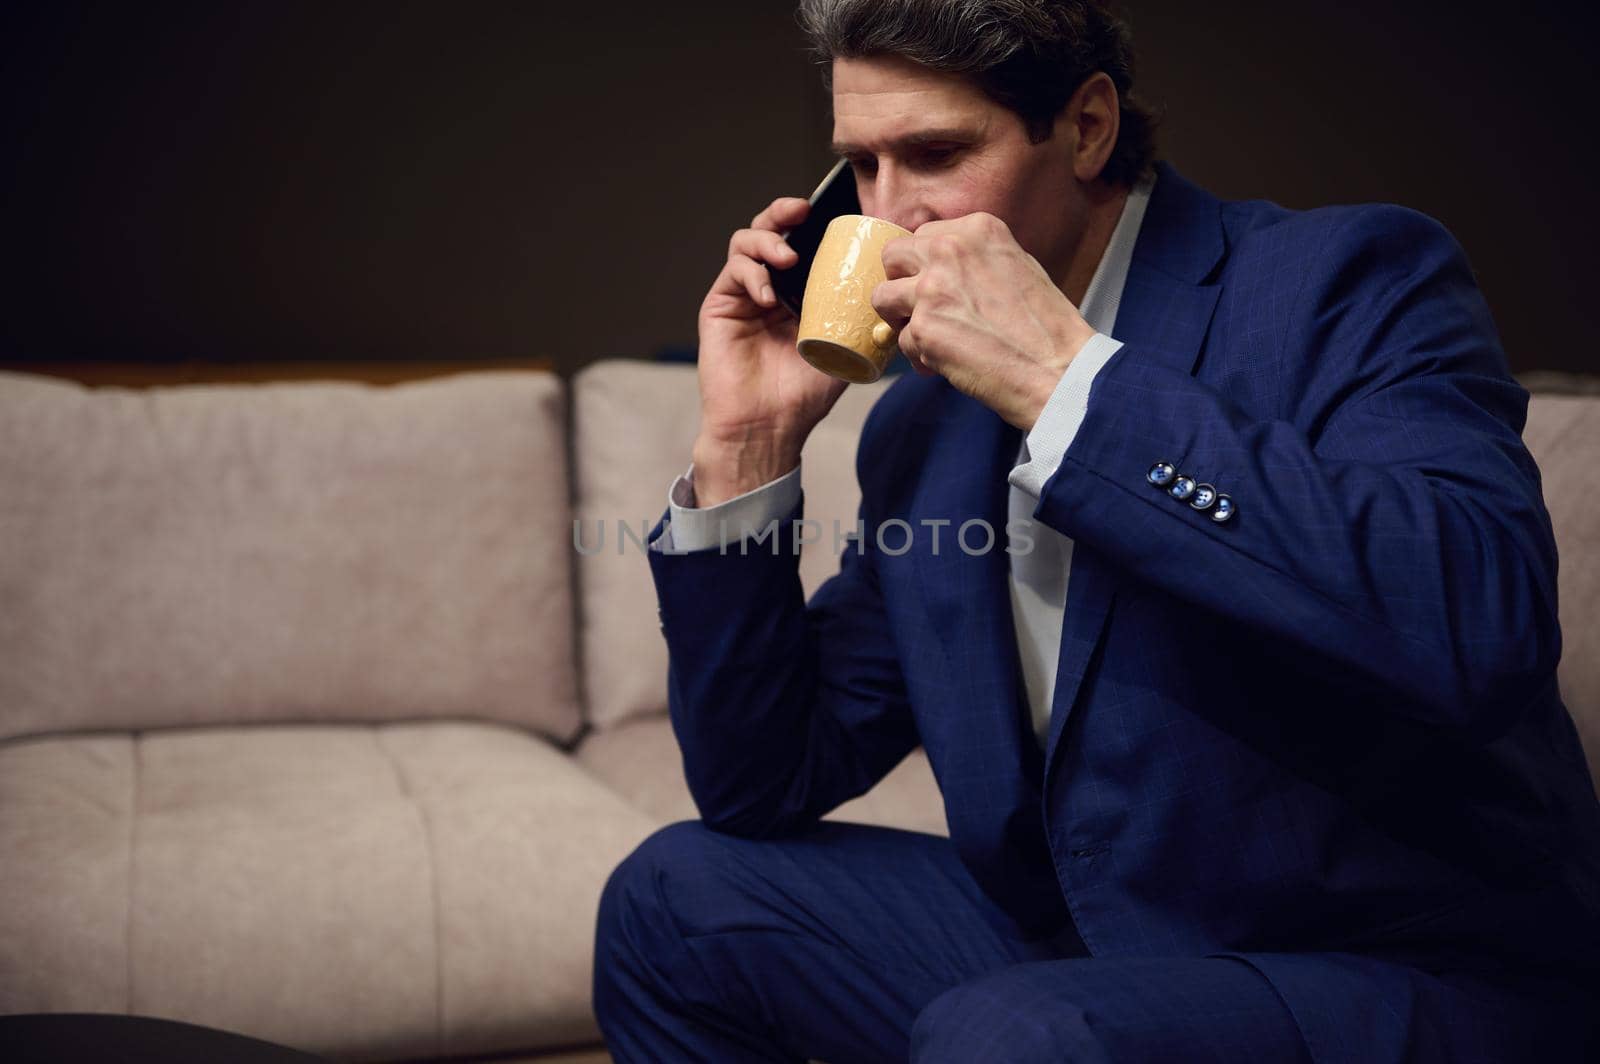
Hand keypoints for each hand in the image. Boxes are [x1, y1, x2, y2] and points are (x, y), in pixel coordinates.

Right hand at [693, 197, 849, 505]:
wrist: (768, 426)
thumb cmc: (806, 395)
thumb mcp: (848, 349)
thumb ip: (865, 319)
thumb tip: (901, 294)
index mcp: (800, 294)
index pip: (804, 243)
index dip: (813, 223)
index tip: (832, 215)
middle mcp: (770, 289)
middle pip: (771, 231)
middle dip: (783, 213)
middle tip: (800, 210)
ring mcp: (743, 296)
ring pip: (746, 243)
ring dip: (766, 239)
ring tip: (785, 257)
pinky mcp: (719, 305)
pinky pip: (732, 271)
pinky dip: (750, 273)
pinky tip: (767, 294)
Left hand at [872, 213, 1097, 430]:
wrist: (1058, 368)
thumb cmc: (1046, 326)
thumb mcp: (1018, 265)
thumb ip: (976, 258)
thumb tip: (939, 268)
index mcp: (977, 228)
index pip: (923, 235)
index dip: (922, 263)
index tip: (932, 282)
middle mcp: (949, 250)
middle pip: (892, 255)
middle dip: (900, 282)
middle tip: (918, 307)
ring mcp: (932, 288)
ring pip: (883, 297)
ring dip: (900, 320)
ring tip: (927, 337)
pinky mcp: (922, 328)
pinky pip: (902, 342)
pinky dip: (920, 357)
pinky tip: (946, 363)